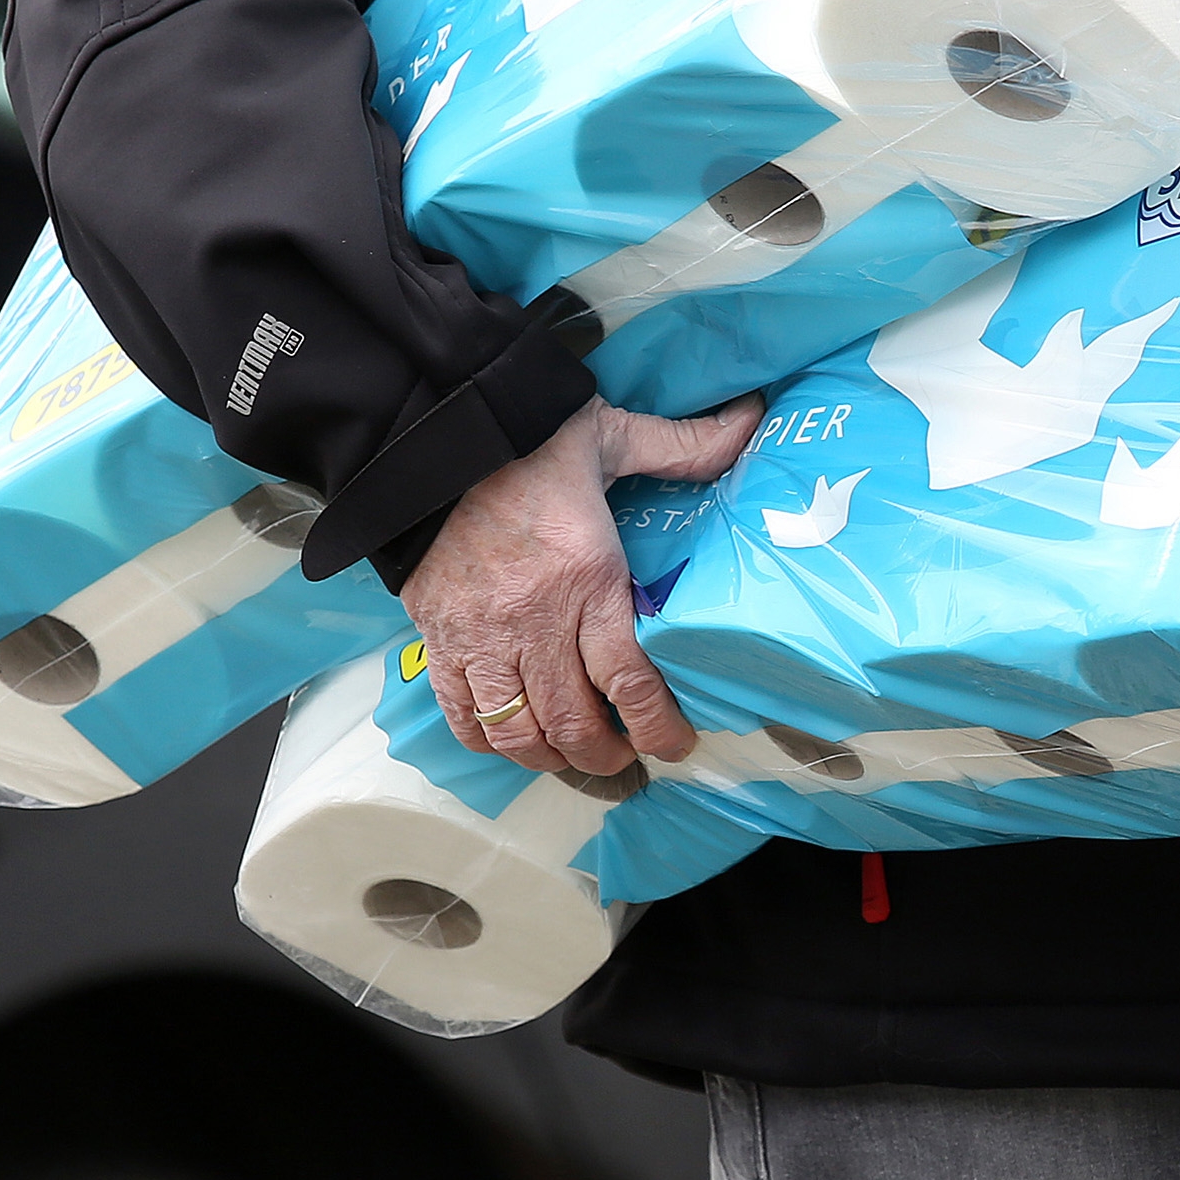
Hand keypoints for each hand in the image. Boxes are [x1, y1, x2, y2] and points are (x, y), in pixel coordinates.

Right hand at [401, 394, 762, 773]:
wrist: (429, 434)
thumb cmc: (527, 437)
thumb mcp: (613, 434)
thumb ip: (682, 444)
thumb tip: (750, 421)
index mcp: (587, 578)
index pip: (629, 680)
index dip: (658, 726)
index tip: (676, 743)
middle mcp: (534, 620)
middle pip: (573, 721)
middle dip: (607, 754)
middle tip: (629, 757)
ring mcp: (481, 636)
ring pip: (516, 731)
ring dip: (550, 758)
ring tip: (575, 757)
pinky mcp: (439, 636)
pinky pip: (461, 713)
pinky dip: (488, 740)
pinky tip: (513, 739)